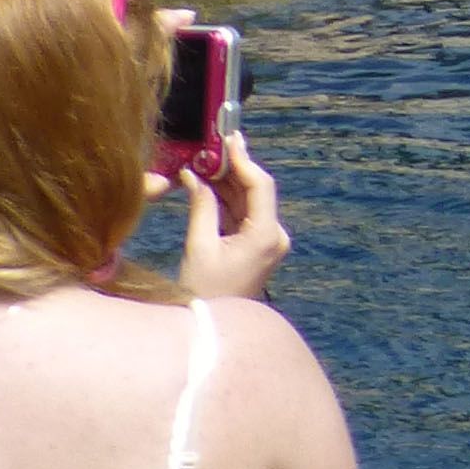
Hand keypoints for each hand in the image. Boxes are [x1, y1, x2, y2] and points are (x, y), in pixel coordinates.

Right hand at [177, 137, 290, 300]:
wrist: (211, 330)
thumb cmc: (203, 292)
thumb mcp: (199, 246)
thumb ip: (202, 206)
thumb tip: (195, 175)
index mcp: (266, 235)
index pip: (259, 185)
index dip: (243, 159)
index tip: (228, 138)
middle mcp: (274, 236)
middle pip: (254, 191)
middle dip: (231, 168)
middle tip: (209, 147)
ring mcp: (268, 242)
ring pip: (248, 201)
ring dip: (226, 183)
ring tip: (203, 162)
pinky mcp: (257, 247)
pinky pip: (242, 215)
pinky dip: (226, 200)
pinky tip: (206, 184)